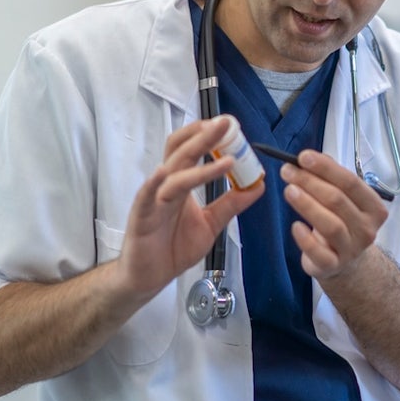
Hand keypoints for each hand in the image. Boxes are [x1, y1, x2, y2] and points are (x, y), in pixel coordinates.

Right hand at [113, 117, 264, 302]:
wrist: (149, 277)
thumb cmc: (174, 247)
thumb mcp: (211, 223)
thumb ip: (231, 204)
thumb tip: (258, 185)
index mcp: (182, 183)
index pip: (193, 150)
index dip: (210, 136)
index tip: (233, 127)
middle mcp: (167, 184)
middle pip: (182, 150)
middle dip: (204, 135)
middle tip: (227, 123)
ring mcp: (153, 197)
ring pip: (173, 169)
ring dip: (196, 157)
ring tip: (223, 152)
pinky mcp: (142, 215)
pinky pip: (148, 195)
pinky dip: (156, 182)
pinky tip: (165, 172)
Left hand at [279, 150, 388, 279]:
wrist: (347, 263)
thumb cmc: (343, 222)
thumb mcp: (344, 199)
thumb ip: (331, 178)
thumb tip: (310, 159)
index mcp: (373, 207)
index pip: (350, 182)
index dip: (326, 168)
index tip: (303, 157)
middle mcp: (366, 229)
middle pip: (338, 201)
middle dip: (310, 182)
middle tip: (287, 171)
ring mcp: (351, 249)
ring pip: (330, 225)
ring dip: (307, 205)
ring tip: (289, 190)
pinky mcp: (332, 266)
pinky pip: (319, 253)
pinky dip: (306, 239)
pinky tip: (295, 226)